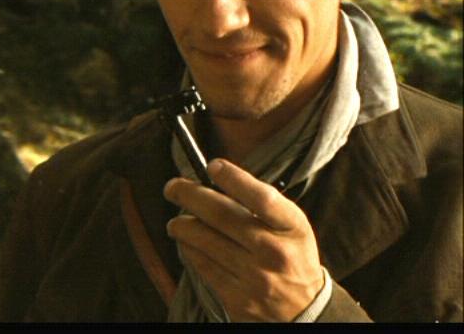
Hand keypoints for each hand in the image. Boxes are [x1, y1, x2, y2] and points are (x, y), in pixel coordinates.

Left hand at [163, 158, 323, 321]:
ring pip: (204, 240)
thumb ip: (258, 205)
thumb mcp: (289, 227)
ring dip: (181, 225)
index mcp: (292, 229)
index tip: (213, 166)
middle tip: (172, 187)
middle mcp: (275, 252)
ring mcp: (255, 277)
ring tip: (176, 222)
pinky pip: (201, 265)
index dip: (234, 178)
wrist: (304, 311)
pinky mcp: (237, 298)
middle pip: (222, 215)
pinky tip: (186, 243)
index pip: (262, 198)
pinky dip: (188, 248)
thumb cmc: (289, 256)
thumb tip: (212, 181)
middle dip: (189, 195)